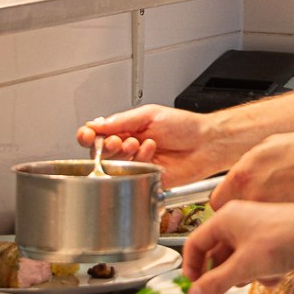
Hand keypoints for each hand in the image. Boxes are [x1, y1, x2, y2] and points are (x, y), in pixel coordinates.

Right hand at [77, 105, 228, 187]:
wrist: (206, 143)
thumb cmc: (185, 126)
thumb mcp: (150, 114)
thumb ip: (122, 120)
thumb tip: (96, 124)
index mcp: (128, 129)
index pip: (100, 134)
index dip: (89, 135)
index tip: (88, 135)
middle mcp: (130, 147)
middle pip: (102, 152)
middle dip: (106, 146)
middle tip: (118, 140)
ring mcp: (138, 164)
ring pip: (115, 164)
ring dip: (123, 153)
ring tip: (138, 143)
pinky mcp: (146, 179)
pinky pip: (132, 175)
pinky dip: (138, 161)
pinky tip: (150, 151)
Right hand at [182, 198, 293, 293]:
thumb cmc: (283, 240)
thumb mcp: (244, 266)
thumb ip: (215, 283)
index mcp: (226, 219)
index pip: (196, 243)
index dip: (191, 267)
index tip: (193, 289)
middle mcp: (239, 222)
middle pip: (217, 254)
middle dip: (221, 275)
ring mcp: (257, 233)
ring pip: (238, 262)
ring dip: (244, 276)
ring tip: (256, 278)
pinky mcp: (273, 244)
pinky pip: (257, 263)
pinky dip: (262, 273)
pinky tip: (275, 275)